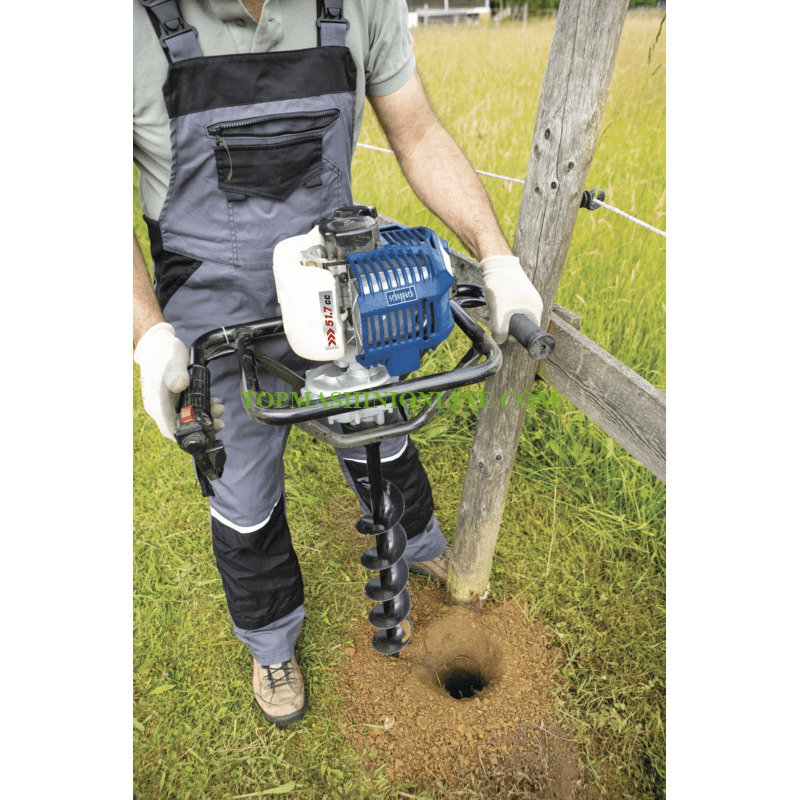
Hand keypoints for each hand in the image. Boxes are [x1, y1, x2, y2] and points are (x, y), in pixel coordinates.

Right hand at [134, 322, 225, 440]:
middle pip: (181, 428)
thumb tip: (179, 385)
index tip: (206, 434)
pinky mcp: (174, 401)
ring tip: (219, 408)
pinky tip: (214, 402)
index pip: (170, 430)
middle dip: (202, 426)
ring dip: (205, 417)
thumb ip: (175, 374)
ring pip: (187, 420)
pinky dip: (202, 409)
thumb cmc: (164, 354)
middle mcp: (160, 408)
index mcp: (156, 404)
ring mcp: (166, 405)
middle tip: (219, 420)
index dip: (188, 437)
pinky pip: (188, 411)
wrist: (157, 347)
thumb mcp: (172, 361)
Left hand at [479, 255, 543, 343]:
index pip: (528, 332)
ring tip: (489, 311)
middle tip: (493, 320)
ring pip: (511, 316)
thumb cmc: (502, 285)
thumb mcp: (499, 312)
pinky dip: (499, 309)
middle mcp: (533, 304)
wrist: (497, 263)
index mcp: (535, 309)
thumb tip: (500, 340)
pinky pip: (508, 308)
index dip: (515, 336)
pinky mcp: (516, 293)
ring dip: (499, 317)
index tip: (503, 331)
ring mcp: (525, 298)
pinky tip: (490, 305)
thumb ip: (499, 330)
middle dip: (503, 325)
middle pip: (518, 325)